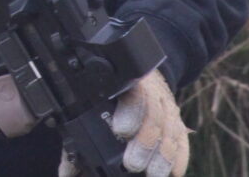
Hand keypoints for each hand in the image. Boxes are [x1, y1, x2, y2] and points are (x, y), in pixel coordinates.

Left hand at [57, 70, 187, 176]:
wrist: (139, 80)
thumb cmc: (110, 98)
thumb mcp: (93, 108)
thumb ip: (79, 137)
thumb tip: (66, 172)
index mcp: (126, 84)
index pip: (132, 91)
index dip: (129, 111)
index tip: (120, 130)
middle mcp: (151, 93)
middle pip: (154, 113)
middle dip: (145, 141)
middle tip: (133, 164)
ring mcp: (168, 107)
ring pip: (170, 128)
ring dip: (163, 155)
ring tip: (153, 174)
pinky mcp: (178, 123)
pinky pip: (182, 139)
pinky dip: (179, 156)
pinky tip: (174, 172)